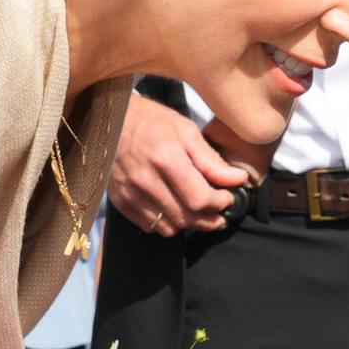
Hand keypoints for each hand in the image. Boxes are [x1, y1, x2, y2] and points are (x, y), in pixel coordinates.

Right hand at [109, 96, 260, 235]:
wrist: (111, 120)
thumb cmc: (151, 121)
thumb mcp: (186, 130)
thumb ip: (211, 160)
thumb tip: (237, 180)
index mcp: (165, 158)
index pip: (200, 199)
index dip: (220, 203)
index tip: (227, 198)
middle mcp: (145, 179)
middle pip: (187, 218)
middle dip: (210, 220)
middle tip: (219, 214)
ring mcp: (130, 193)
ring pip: (170, 227)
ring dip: (189, 224)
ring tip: (197, 210)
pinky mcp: (119, 201)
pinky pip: (150, 226)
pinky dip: (166, 222)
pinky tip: (173, 207)